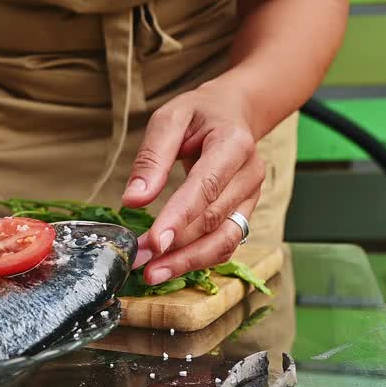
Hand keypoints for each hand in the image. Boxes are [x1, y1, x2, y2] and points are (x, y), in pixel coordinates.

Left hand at [121, 83, 264, 283]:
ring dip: (188, 261)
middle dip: (176, 246)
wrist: (233, 112)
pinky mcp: (244, 212)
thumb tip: (134, 199)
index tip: (154, 241)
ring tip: (153, 273)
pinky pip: (226, 243)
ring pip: (225, 239)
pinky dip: (200, 259)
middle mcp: (249, 173)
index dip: (180, 217)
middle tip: (140, 261)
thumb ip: (152, 158)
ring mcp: (251, 196)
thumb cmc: (199, 114)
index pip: (206, 186)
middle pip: (214, 219)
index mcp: (233, 144)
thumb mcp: (170, 118)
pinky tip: (172, 266)